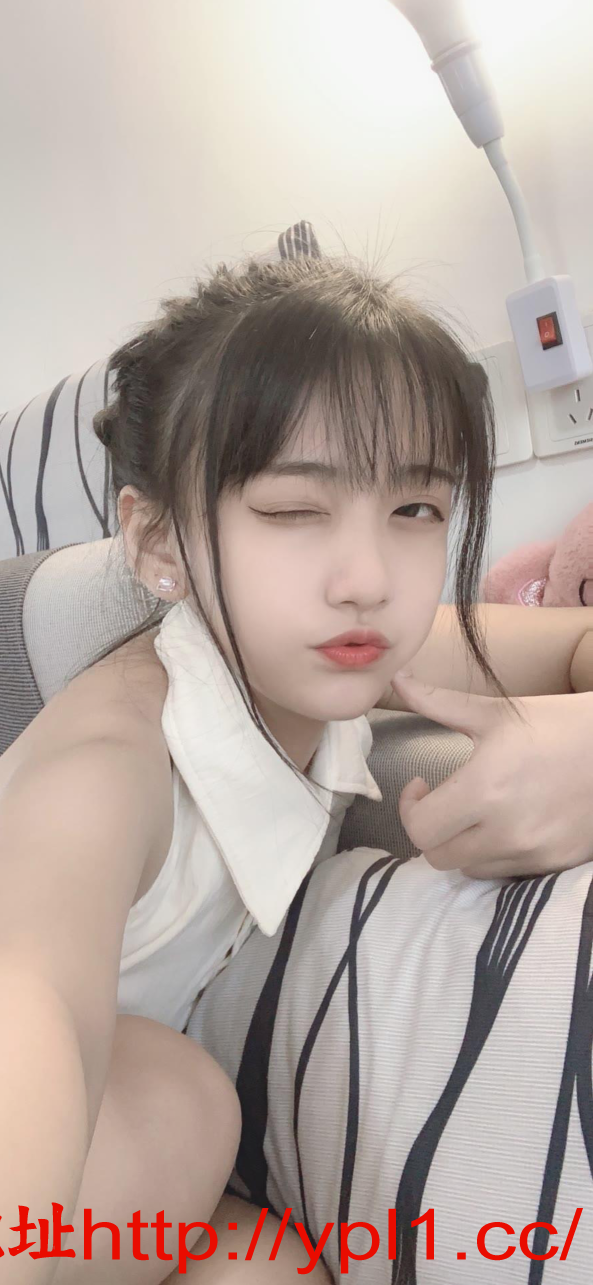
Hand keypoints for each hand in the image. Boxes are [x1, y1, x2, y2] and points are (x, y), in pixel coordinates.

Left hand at [390, 673, 592, 878]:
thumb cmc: (560, 723)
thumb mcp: (497, 712)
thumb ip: (437, 702)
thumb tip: (398, 679)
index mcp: (485, 788)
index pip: (420, 826)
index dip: (409, 807)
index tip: (421, 785)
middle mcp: (506, 830)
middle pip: (437, 855)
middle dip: (430, 828)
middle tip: (440, 802)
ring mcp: (532, 852)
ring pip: (469, 868)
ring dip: (461, 843)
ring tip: (474, 812)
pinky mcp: (554, 863)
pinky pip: (505, 872)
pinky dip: (494, 853)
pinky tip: (504, 824)